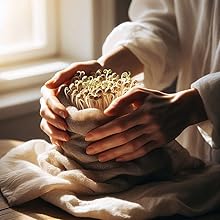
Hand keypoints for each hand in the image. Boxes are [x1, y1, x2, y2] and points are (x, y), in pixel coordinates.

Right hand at [40, 46, 143, 145]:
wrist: (104, 76)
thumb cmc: (91, 71)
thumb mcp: (78, 68)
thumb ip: (63, 75)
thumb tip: (48, 86)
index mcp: (53, 90)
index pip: (48, 100)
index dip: (54, 108)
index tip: (65, 114)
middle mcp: (52, 101)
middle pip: (45, 113)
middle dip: (53, 122)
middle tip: (66, 130)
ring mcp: (56, 112)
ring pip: (46, 123)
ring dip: (53, 132)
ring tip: (66, 138)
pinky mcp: (62, 120)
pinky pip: (53, 130)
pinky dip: (55, 137)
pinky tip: (62, 143)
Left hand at [85, 87, 206, 161]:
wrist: (182, 108)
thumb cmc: (157, 99)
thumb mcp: (141, 92)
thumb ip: (123, 100)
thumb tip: (107, 112)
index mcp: (143, 112)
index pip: (119, 124)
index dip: (103, 131)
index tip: (89, 137)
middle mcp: (149, 125)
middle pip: (123, 138)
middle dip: (104, 145)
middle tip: (89, 151)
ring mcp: (155, 135)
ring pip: (131, 147)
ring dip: (114, 154)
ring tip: (99, 158)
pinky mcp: (159, 143)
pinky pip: (142, 152)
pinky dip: (129, 156)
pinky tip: (117, 159)